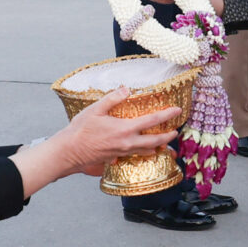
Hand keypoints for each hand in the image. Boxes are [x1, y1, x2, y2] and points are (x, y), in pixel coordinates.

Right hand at [59, 91, 181, 175]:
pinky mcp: (117, 157)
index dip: (167, 115)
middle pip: (155, 140)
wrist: (70, 152)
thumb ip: (112, 98)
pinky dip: (144, 151)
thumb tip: (126, 89)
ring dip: (158, 145)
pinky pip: (136, 155)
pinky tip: (145, 149)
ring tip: (165, 141)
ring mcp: (123, 152)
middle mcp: (127, 143)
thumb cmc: (80, 130)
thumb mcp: (95, 109)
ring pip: (147, 150)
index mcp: (125, 129)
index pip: (152, 121)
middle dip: (168, 135)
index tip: (177, 111)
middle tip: (176, 130)